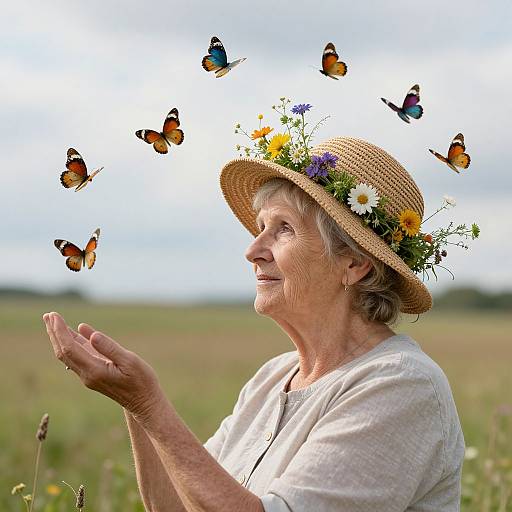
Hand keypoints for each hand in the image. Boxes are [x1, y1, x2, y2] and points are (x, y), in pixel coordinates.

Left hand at [43, 312, 164, 423]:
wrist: (143, 402)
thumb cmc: (141, 380)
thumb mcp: (130, 361)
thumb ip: (110, 348)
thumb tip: (93, 335)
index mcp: (95, 370)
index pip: (70, 349)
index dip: (61, 331)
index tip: (55, 316)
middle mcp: (87, 374)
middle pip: (64, 352)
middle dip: (54, 332)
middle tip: (48, 315)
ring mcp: (88, 375)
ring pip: (68, 355)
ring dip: (59, 337)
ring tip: (52, 321)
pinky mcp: (93, 374)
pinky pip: (78, 356)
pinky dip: (72, 342)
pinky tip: (73, 332)